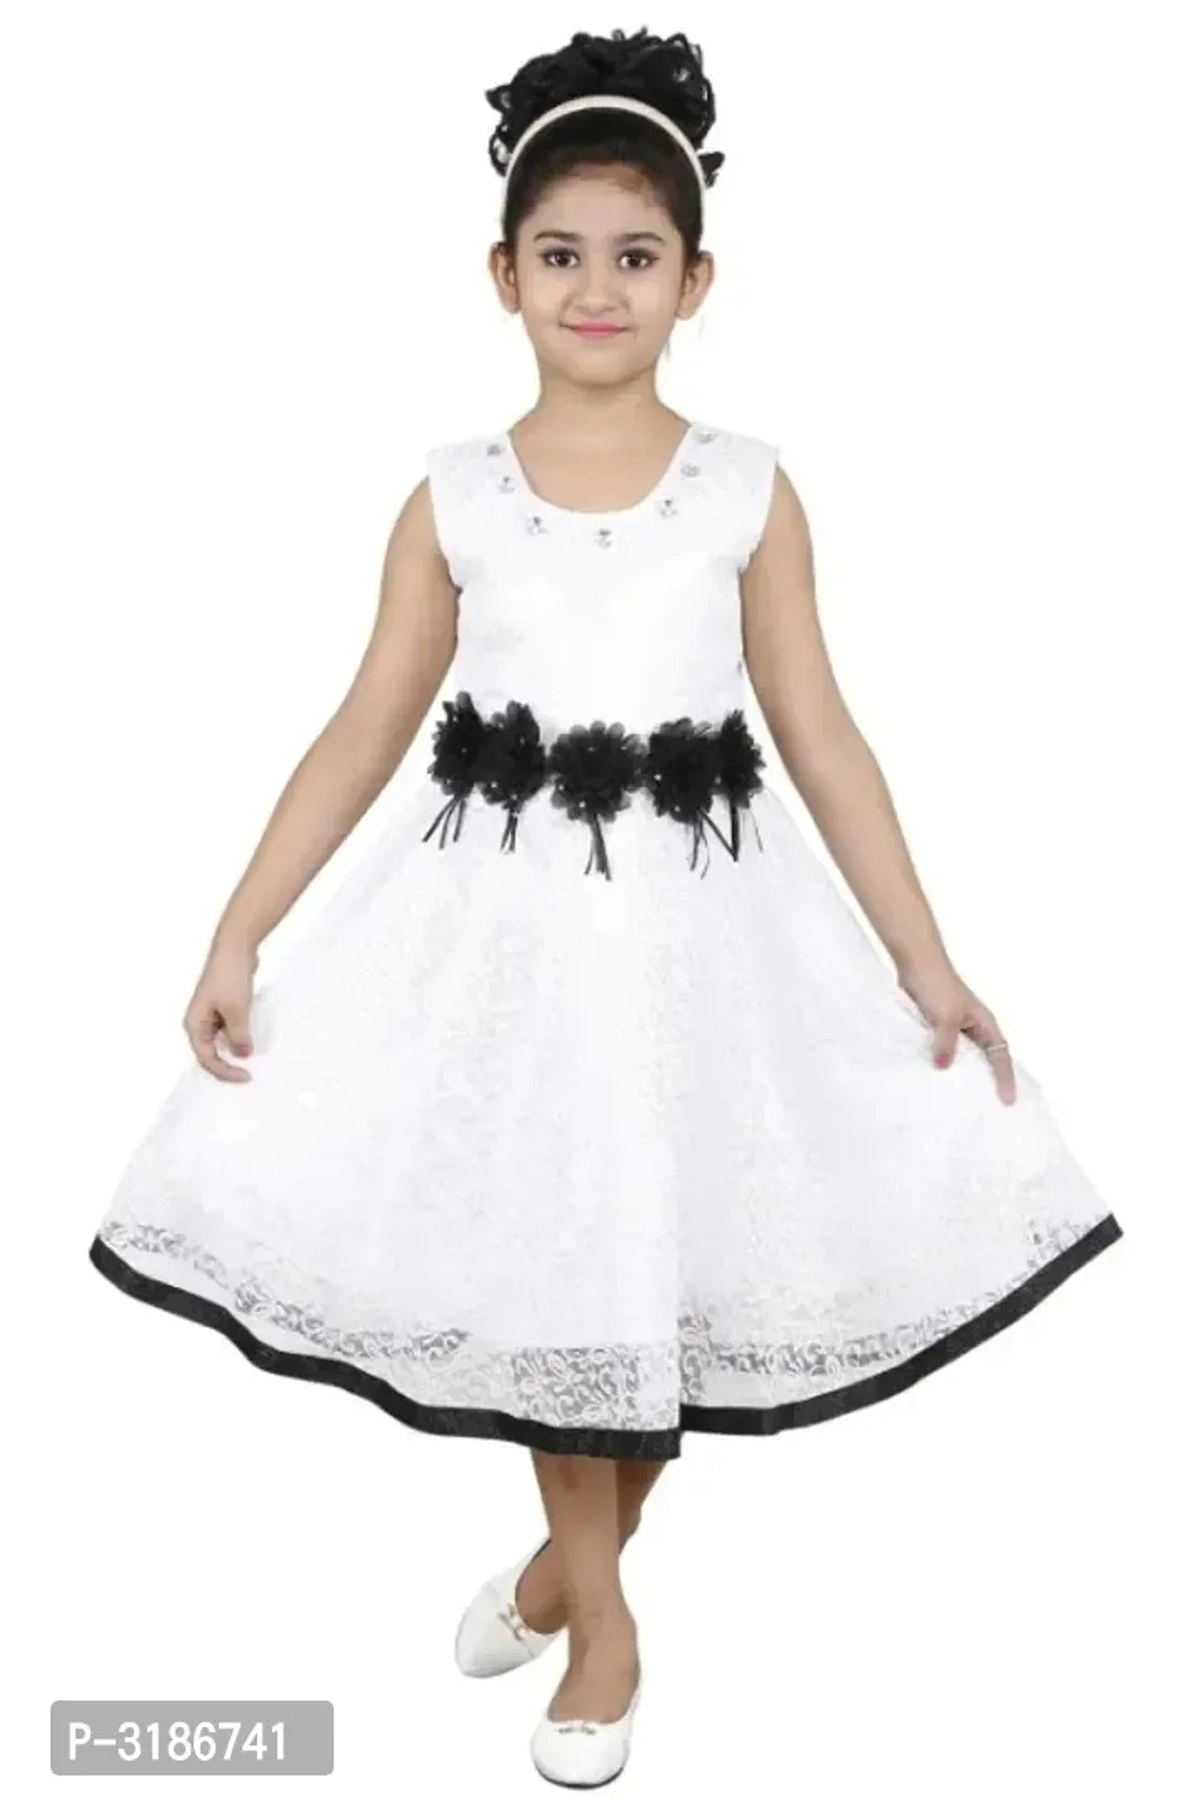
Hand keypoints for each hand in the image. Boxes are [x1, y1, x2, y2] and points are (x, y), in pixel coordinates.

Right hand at [182, 934, 260, 1081]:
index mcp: (194, 1023)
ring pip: (221, 1041)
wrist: (235, 947)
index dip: (224, 1070)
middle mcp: (199, 1021)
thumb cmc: (230, 978)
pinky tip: (252, 1043)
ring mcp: (211, 1014)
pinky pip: (229, 1030)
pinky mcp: (223, 1006)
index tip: (246, 1076)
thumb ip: (239, 1035)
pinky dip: (239, 1037)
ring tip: (252, 1063)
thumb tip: (243, 1055)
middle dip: (227, 1064)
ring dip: (234, 1051)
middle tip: (248, 1075)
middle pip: (210, 1052)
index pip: (206, 1057)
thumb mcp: (236, 1010)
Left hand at [895, 960, 1016, 1104]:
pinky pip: (942, 1049)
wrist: (915, 962)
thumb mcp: (945, 1017)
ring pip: (963, 1056)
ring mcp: (954, 1026)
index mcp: (983, 1023)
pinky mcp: (935, 1025)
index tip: (1008, 1100)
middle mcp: (972, 1027)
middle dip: (988, 1081)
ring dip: (962, 1073)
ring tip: (960, 1100)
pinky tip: (933, 1077)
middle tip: (990, 1108)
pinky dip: (941, 1062)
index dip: (1004, 1078)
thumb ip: (946, 1043)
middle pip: (985, 1059)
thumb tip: (943, 1068)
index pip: (1000, 1056)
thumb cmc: (937, 984)